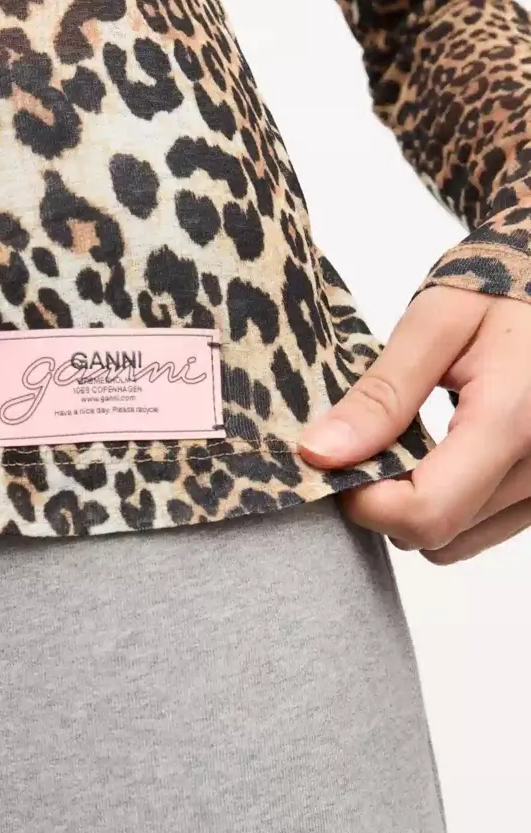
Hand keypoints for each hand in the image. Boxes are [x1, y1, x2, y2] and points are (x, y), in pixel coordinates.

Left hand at [297, 285, 530, 563]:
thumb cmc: (505, 289)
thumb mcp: (436, 323)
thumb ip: (381, 395)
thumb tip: (321, 453)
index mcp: (511, 421)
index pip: (425, 514)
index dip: (366, 500)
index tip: (338, 458)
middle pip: (435, 535)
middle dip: (384, 499)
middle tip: (371, 440)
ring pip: (455, 543)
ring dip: (417, 506)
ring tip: (412, 444)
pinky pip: (482, 530)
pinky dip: (450, 504)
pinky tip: (445, 454)